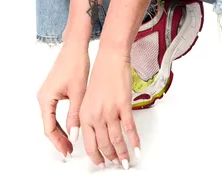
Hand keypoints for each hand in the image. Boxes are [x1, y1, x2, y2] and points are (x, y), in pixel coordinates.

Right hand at [37, 42, 89, 157]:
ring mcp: (46, 93)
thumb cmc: (76, 65)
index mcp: (46, 99)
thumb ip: (74, 115)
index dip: (58, 142)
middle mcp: (42, 97)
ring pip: (50, 118)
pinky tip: (70, 127)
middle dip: (58, 139)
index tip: (67, 151)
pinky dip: (60, 120)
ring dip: (60, 130)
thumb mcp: (78, 93)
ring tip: (71, 142)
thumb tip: (74, 135)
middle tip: (69, 151)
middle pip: (48, 124)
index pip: (49, 128)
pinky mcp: (52, 90)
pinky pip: (53, 110)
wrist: (75, 46)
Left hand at [79, 45, 140, 168]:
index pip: (89, 144)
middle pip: (104, 145)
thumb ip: (89, 117)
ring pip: (117, 140)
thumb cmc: (100, 74)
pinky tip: (137, 148)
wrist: (110, 58)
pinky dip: (134, 141)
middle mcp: (96, 115)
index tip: (101, 163)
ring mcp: (111, 111)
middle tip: (115, 164)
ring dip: (122, 153)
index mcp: (85, 115)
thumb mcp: (88, 98)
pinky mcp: (124, 105)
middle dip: (110, 157)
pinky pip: (130, 128)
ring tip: (126, 161)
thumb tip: (95, 134)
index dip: (96, 157)